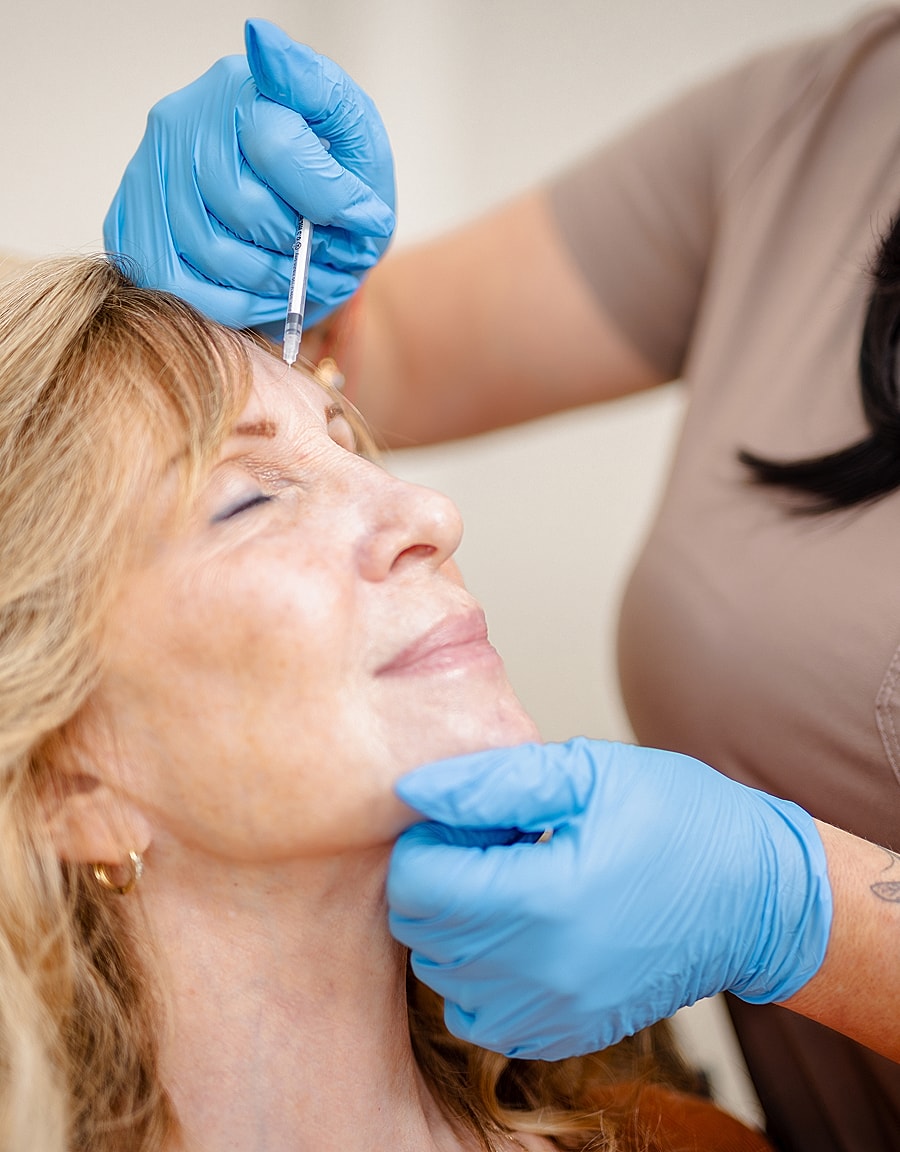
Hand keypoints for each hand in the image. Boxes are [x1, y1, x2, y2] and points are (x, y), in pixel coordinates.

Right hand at [103, 18, 394, 331]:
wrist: (309, 228)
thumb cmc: (335, 178)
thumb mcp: (352, 131)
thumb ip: (318, 92)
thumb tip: (262, 43)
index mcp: (238, 87)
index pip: (276, 145)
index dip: (326, 199)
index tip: (362, 218)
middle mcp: (181, 120)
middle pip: (244, 208)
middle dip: (298, 248)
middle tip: (325, 259)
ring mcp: (149, 174)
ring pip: (212, 252)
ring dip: (271, 283)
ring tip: (298, 280)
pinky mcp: (132, 226)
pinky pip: (176, 285)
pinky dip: (231, 305)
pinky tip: (261, 296)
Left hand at [388, 737, 831, 1058]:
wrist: (755, 896)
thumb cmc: (677, 819)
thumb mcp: (586, 773)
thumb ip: (491, 782)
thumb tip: (414, 791)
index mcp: (543, 898)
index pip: (417, 884)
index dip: (425, 843)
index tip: (462, 821)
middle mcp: (541, 971)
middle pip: (422, 932)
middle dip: (434, 881)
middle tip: (486, 845)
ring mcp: (555, 1012)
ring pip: (443, 977)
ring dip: (453, 926)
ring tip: (507, 884)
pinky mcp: (567, 1033)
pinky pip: (480, 1015)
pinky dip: (479, 975)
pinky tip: (518, 931)